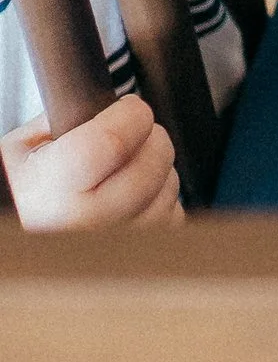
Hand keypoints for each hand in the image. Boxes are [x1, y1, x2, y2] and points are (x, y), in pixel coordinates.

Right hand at [1, 91, 182, 232]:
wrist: (20, 232)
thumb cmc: (22, 194)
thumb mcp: (22, 148)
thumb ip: (63, 118)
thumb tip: (106, 105)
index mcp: (50, 188)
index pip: (111, 142)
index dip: (131, 115)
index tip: (131, 108)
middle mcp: (83, 223)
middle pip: (150, 167)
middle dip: (151, 137)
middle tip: (137, 132)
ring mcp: (113, 245)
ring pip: (167, 192)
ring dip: (160, 170)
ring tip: (132, 166)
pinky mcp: (136, 256)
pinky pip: (173, 220)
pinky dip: (163, 201)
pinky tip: (139, 195)